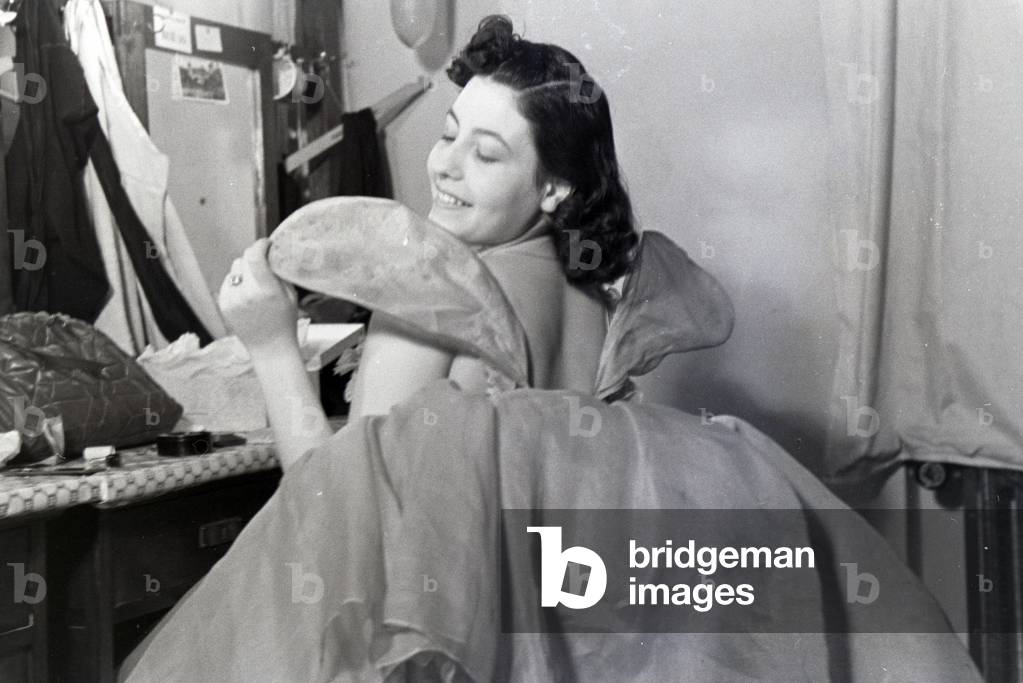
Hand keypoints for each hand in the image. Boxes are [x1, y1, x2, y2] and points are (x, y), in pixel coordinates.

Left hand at [218, 238, 298, 352]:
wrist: (270, 348)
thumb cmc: (285, 322)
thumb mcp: (290, 296)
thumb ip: (280, 274)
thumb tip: (273, 254)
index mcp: (266, 291)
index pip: (254, 256)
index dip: (259, 245)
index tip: (266, 244)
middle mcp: (246, 294)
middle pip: (243, 260)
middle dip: (253, 258)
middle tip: (263, 265)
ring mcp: (232, 300)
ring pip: (234, 270)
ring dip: (244, 271)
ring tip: (255, 283)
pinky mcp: (223, 304)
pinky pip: (228, 282)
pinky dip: (237, 283)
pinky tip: (247, 294)